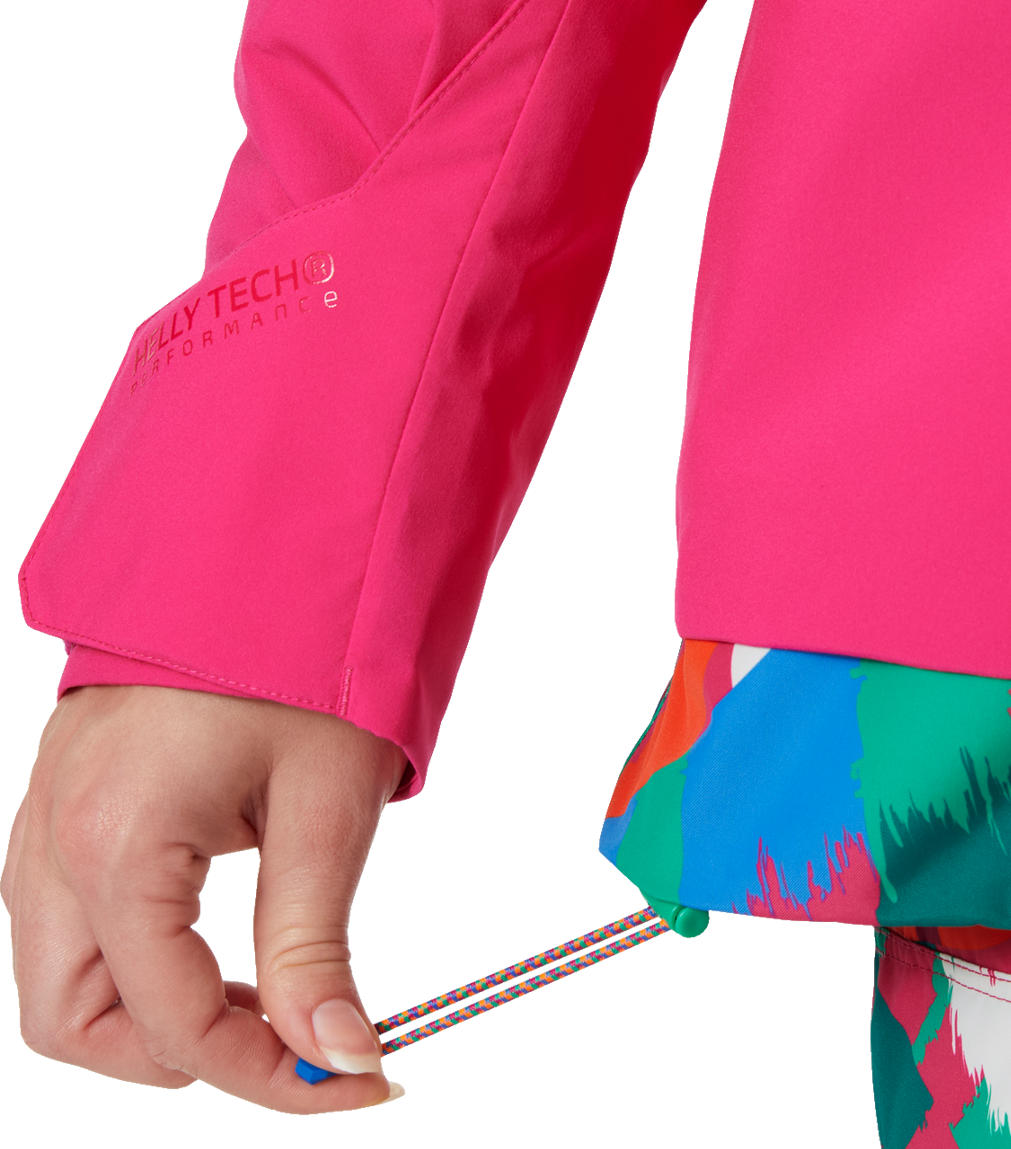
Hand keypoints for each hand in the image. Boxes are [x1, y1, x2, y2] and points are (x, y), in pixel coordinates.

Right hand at [1, 683, 407, 1110]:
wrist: (263, 557)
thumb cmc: (299, 658)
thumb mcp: (325, 806)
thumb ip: (313, 943)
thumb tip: (333, 1054)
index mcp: (117, 841)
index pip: (168, 1019)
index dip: (259, 1069)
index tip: (340, 1077)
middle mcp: (56, 837)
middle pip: (74, 1018)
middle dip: (174, 1052)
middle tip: (280, 1038)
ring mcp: (47, 815)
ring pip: (62, 974)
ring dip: (148, 1007)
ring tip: (255, 988)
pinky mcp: (67, 797)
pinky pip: (70, 914)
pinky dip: (133, 951)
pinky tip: (214, 933)